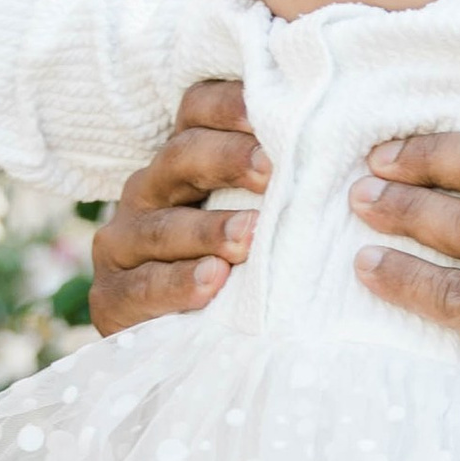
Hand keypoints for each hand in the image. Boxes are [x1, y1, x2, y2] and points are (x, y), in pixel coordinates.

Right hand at [87, 79, 270, 331]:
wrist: (175, 355)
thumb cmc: (235, 269)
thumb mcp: (255, 222)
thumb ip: (281, 190)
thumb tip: (349, 162)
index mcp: (183, 162)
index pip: (196, 111)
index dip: (228, 105)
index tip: (274, 113)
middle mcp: (149, 191)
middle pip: (180, 157)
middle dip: (227, 160)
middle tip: (272, 172)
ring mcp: (123, 242)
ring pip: (162, 226)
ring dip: (208, 229)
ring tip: (250, 235)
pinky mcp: (111, 296)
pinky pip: (142, 286)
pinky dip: (177, 283)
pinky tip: (211, 282)